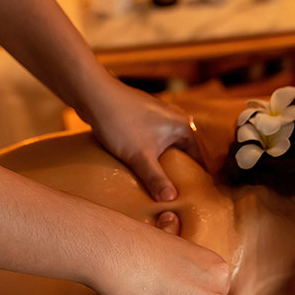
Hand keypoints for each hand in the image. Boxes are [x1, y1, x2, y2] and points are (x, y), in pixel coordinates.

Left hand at [85, 79, 203, 201]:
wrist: (94, 94)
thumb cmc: (119, 122)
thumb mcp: (140, 157)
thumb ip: (156, 179)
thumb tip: (171, 201)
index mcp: (184, 127)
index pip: (200, 159)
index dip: (198, 179)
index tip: (195, 196)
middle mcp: (177, 118)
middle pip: (186, 152)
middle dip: (182, 171)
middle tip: (179, 194)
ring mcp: (161, 115)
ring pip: (170, 146)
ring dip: (166, 162)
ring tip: (162, 182)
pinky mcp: (146, 115)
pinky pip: (157, 139)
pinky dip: (155, 152)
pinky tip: (146, 164)